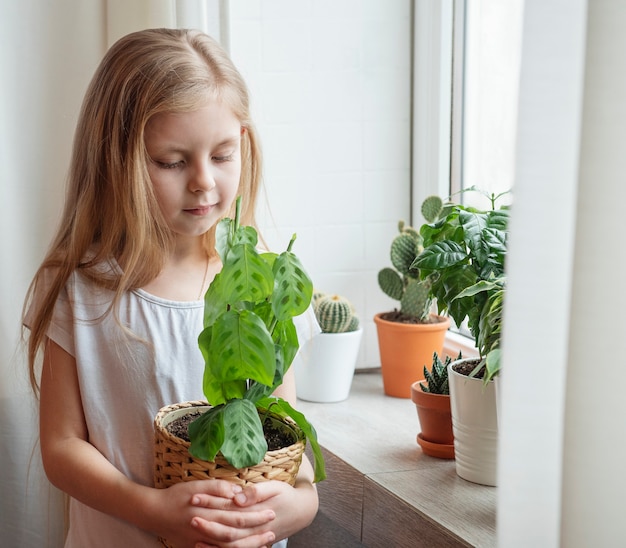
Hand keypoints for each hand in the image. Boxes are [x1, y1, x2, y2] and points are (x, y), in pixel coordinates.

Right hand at [149, 480, 276, 547]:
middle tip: (272, 527)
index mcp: (208, 512)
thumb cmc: (176, 496)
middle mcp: (206, 529)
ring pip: (229, 547)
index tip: (270, 511)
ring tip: (265, 541)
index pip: (237, 516)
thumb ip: (218, 488)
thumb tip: (238, 491)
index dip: (255, 514)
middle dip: (256, 531)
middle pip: (236, 534)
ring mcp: (200, 542)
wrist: (153, 513)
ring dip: (249, 545)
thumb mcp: (196, 486)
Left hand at [191, 479, 317, 545]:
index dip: (211, 503)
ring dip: (210, 537)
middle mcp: (254, 528)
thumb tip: (237, 496)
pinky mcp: (253, 542)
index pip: (229, 509)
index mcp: (257, 512)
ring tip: (194, 530)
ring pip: (229, 544)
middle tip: (189, 513)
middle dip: (207, 521)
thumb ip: (255, 492)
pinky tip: (203, 545)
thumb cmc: (287, 495)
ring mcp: (253, 538)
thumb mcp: (274, 487)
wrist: (302, 511)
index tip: (194, 497)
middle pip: (226, 528)